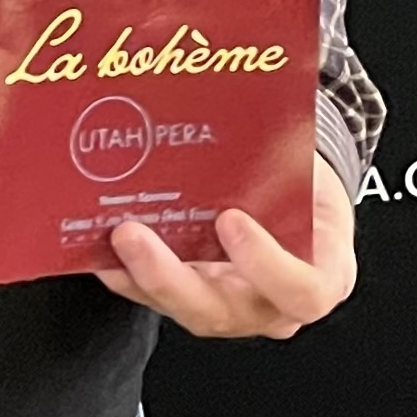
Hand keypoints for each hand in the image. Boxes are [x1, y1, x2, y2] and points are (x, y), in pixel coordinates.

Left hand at [96, 154, 355, 338]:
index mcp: (319, 275)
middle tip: (132, 234)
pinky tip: (97, 245)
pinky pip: (154, 296)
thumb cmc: (307, 191)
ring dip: (138, 274)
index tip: (231, 220)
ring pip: (182, 307)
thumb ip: (288, 157)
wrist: (297, 206)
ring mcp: (228, 307)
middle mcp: (271, 305)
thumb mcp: (313, 172)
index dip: (266, 263)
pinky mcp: (190, 298)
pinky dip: (123, 273)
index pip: (302, 290)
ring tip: (108, 233)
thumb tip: (254, 105)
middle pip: (222, 311)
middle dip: (170, 276)